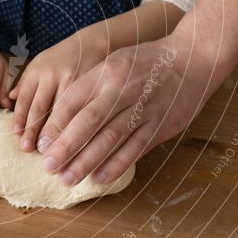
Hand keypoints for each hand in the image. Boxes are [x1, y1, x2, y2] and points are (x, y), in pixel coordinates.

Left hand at [9, 32, 107, 151]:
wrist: (93, 42)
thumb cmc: (62, 57)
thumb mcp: (40, 63)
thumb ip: (25, 81)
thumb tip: (9, 99)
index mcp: (38, 70)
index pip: (25, 97)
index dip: (20, 117)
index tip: (16, 134)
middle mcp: (52, 75)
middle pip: (40, 107)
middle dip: (32, 129)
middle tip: (27, 148)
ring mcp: (72, 80)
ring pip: (59, 110)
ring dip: (52, 132)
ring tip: (47, 149)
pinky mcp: (90, 85)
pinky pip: (79, 108)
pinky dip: (72, 125)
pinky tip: (69, 138)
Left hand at [36, 32, 217, 184]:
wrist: (194, 59)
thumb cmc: (147, 61)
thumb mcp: (115, 61)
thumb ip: (91, 84)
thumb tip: (61, 116)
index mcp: (109, 71)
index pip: (75, 100)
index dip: (56, 124)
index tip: (42, 144)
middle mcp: (125, 89)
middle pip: (90, 122)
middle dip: (66, 147)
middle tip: (49, 167)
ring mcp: (145, 109)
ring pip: (111, 139)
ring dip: (87, 161)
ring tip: (68, 178)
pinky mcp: (161, 125)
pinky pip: (136, 149)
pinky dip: (117, 165)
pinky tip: (99, 178)